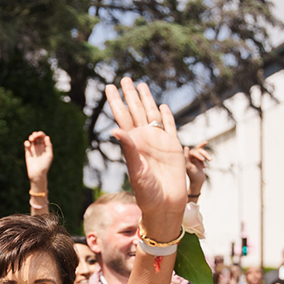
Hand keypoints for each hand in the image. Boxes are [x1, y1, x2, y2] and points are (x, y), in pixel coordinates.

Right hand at [24, 131, 52, 184]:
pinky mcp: (28, 152)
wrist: (37, 173)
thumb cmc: (45, 165)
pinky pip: (26, 144)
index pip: (43, 137)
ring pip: (32, 139)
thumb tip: (47, 137)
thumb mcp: (49, 155)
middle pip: (37, 136)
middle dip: (36, 134)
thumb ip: (48, 146)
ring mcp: (33, 149)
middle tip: (35, 137)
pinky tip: (28, 145)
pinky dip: (27, 142)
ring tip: (32, 139)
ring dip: (31, 136)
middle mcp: (40, 147)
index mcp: (45, 147)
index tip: (39, 135)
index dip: (41, 134)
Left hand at [104, 78, 186, 242]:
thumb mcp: (136, 170)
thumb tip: (114, 129)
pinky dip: (167, 116)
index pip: (122, 116)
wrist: (166, 205)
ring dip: (146, 100)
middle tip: (124, 78)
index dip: (116, 101)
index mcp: (133, 143)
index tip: (109, 86)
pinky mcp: (174, 147)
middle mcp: (144, 140)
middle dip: (130, 95)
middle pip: (135, 111)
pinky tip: (162, 106)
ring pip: (152, 115)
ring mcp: (159, 142)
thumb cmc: (148, 193)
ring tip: (141, 85)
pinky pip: (170, 127)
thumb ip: (128, 149)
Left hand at [185, 144, 210, 195]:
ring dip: (206, 155)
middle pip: (198, 150)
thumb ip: (186, 157)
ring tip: (211, 160)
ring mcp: (194, 159)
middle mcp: (190, 157)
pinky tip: (205, 167)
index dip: (199, 154)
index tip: (203, 160)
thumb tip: (186, 147)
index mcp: (186, 158)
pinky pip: (203, 156)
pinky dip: (206, 159)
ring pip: (201, 152)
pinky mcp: (198, 161)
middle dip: (204, 154)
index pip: (193, 151)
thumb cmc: (192, 175)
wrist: (197, 183)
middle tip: (210, 160)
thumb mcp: (189, 166)